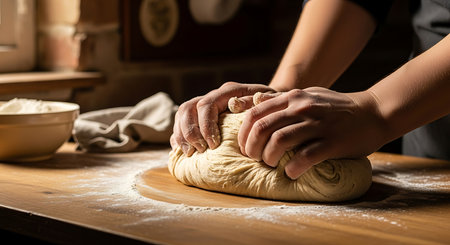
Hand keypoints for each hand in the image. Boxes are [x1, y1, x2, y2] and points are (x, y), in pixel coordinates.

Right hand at [170, 82, 274, 155]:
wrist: (271, 106)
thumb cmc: (272, 107)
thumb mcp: (272, 102)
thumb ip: (260, 102)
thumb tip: (241, 103)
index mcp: (228, 91)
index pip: (207, 104)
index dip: (206, 125)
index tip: (214, 145)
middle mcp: (213, 96)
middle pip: (188, 108)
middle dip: (191, 132)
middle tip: (201, 150)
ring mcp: (204, 106)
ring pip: (182, 114)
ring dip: (182, 135)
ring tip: (190, 153)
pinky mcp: (199, 117)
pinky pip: (180, 123)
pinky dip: (178, 137)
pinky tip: (183, 151)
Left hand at [238, 87, 385, 178]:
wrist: (374, 112)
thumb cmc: (337, 108)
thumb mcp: (309, 95)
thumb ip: (283, 101)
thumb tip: (254, 104)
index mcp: (293, 97)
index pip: (255, 114)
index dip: (244, 133)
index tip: (245, 147)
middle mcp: (302, 107)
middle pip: (262, 128)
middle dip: (252, 147)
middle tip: (255, 158)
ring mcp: (317, 124)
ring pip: (279, 141)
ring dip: (269, 158)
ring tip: (272, 165)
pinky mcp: (332, 142)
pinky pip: (304, 157)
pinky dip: (293, 168)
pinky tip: (292, 173)